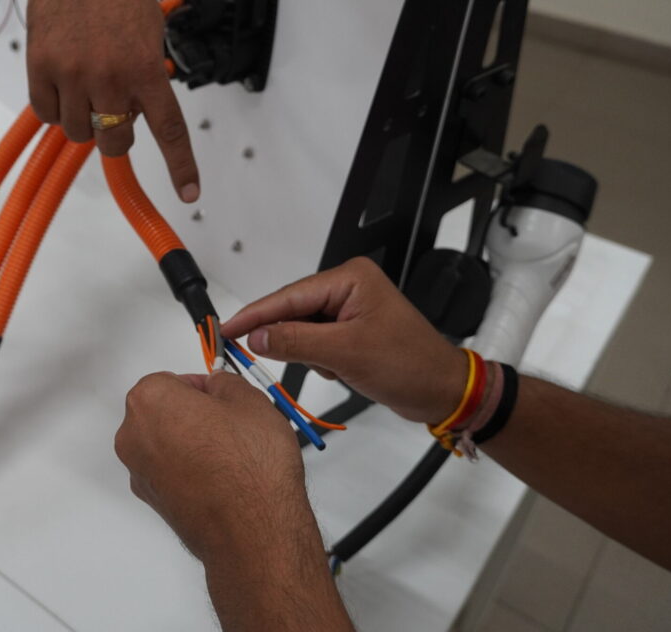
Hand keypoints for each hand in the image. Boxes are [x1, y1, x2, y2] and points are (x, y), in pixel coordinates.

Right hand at [26, 0, 198, 201]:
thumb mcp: (150, 33)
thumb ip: (147, 76)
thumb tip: (140, 111)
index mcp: (145, 68)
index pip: (167, 130)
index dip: (181, 167)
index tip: (189, 192)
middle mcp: (109, 77)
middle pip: (114, 141)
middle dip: (118, 132)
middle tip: (115, 107)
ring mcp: (71, 74)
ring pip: (78, 132)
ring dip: (85, 119)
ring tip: (87, 85)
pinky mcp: (40, 67)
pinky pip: (46, 113)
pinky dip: (55, 107)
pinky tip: (63, 83)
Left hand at [114, 371, 315, 560]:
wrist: (251, 531)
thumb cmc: (247, 471)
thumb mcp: (250, 402)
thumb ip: (226, 383)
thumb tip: (220, 383)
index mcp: (150, 400)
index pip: (170, 379)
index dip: (200, 385)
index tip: (219, 394)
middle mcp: (134, 435)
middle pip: (162, 411)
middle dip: (193, 413)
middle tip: (229, 422)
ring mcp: (140, 471)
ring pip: (164, 442)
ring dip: (191, 442)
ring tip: (231, 453)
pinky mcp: (153, 499)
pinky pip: (169, 471)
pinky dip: (188, 469)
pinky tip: (221, 476)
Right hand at [221, 257, 467, 424]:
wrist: (443, 391)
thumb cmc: (409, 365)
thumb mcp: (346, 354)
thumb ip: (296, 342)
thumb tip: (257, 337)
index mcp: (351, 279)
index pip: (290, 296)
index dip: (256, 314)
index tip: (227, 330)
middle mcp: (349, 287)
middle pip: (293, 310)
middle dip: (285, 338)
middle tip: (256, 356)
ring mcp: (350, 309)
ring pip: (302, 329)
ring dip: (307, 353)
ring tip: (334, 368)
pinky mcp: (351, 330)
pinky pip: (316, 342)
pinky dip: (319, 360)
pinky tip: (340, 371)